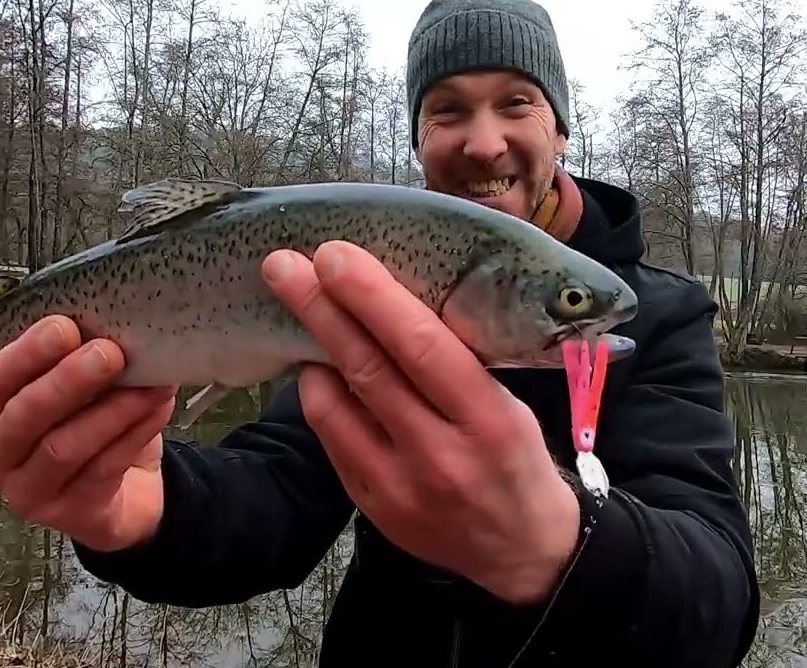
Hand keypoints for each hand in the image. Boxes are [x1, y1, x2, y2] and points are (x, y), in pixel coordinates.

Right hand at [0, 315, 177, 551]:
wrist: (125, 495)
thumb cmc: (97, 429)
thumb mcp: (88, 392)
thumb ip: (87, 362)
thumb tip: (119, 323)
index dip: (28, 352)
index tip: (65, 325)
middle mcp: (4, 455)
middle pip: (24, 416)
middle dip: (67, 380)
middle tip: (109, 353)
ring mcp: (31, 491)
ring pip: (64, 447)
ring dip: (112, 410)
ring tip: (150, 385)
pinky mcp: (69, 514)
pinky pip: (103, 469)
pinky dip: (135, 434)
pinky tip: (159, 408)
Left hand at [262, 240, 580, 604]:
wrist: (522, 551)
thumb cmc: (516, 459)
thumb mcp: (508, 405)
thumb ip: (455, 364)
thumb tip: (389, 301)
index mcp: (488, 420)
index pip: (421, 346)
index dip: (372, 297)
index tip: (336, 256)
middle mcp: (441, 455)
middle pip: (367, 369)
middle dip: (320, 309)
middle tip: (284, 265)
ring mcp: (399, 488)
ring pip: (334, 405)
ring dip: (312, 351)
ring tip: (303, 312)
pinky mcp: (370, 507)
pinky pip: (330, 438)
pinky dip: (321, 395)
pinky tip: (321, 370)